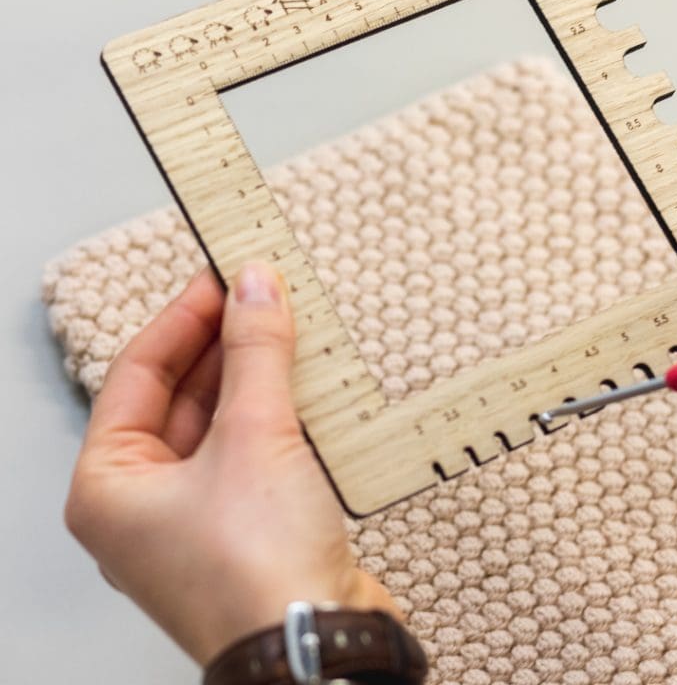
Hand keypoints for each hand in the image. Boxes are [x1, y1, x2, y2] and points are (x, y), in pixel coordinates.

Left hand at [64, 262, 399, 665]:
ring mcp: (196, 519)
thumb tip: (255, 285)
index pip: (138, 374)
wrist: (319, 651)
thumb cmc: (257, 568)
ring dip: (252, 375)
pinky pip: (252, 450)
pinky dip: (275, 413)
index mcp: (111, 485)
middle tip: (259, 293)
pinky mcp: (246, 528)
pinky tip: (305, 382)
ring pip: (219, 423)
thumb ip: (254, 352)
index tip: (222, 276)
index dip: (183, 317)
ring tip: (285, 326)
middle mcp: (144, 505)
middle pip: (178, 397)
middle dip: (220, 343)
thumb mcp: (254, 435)